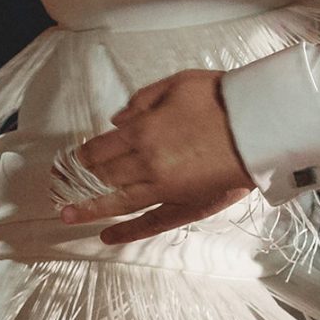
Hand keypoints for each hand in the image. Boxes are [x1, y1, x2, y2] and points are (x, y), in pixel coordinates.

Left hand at [69, 70, 254, 244]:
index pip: (98, 149)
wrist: (260, 122)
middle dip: (78, 182)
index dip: (78, 157)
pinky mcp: (186, 205)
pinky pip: (151, 222)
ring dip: (89, 209)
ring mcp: (165, 188)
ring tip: (66, 215)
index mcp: (142, 131)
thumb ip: (141, 101)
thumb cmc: (220, 98)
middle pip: (103, 176)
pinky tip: (107, 235)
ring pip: (118, 201)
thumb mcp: (175, 84)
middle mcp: (147, 163)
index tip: (65, 162)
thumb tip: (116, 120)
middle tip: (59, 188)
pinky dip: (128, 230)